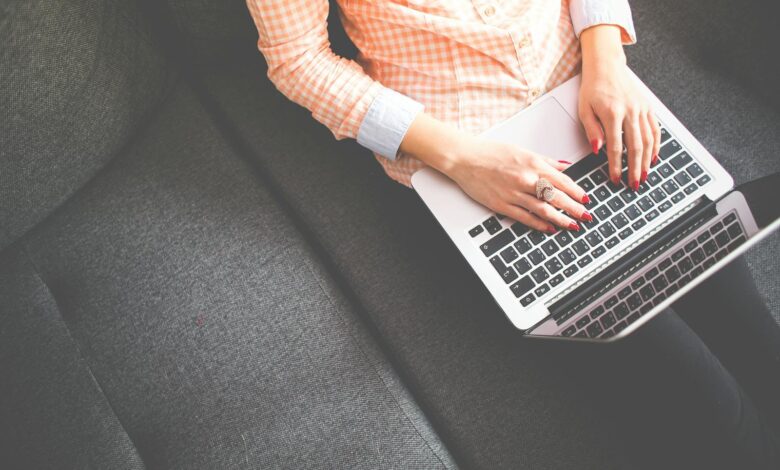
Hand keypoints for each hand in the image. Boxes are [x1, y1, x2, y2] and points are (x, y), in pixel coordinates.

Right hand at [445, 136, 590, 232]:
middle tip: (586, 216)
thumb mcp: (522, 151)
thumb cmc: (491, 153)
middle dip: (575, 208)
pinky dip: (540, 224)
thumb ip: (545, 161)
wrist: (465, 159)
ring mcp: (514, 194)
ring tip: (573, 225)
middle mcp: (526, 179)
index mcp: (533, 164)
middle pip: (557, 197)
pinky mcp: (502, 205)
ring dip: (561, 219)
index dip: (577, 192)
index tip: (586, 199)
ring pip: (544, 209)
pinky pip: (525, 217)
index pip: (562, 181)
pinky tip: (549, 228)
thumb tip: (564, 167)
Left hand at [579, 25, 660, 189]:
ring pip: (648, 140)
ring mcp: (641, 109)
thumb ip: (592, 130)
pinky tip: (653, 157)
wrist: (606, 66)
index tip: (615, 179)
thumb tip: (597, 150)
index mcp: (613, 113)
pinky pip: (655, 129)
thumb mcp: (584, 109)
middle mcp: (630, 111)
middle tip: (634, 184)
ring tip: (645, 175)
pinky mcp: (647, 107)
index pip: (616, 147)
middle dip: (635, 168)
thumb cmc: (593, 87)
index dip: (616, 166)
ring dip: (647, 161)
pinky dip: (656, 145)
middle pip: (636, 147)